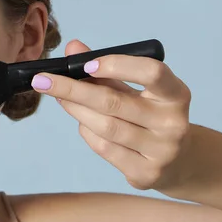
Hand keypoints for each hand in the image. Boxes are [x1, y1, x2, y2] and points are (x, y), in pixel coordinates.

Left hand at [31, 39, 193, 190]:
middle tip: (43, 80)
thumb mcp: (133, 88)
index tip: (85, 64)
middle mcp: (173, 123)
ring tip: (61, 99)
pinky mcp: (145, 173)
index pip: (152, 72)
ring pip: (105, 126)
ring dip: (75, 110)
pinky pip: (104, 148)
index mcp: (176, 94)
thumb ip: (104, 68)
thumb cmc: (148, 114)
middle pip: (114, 102)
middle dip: (72, 89)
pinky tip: (84, 123)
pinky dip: (87, 131)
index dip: (117, 65)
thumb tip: (72, 47)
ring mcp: (161, 151)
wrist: (178, 161)